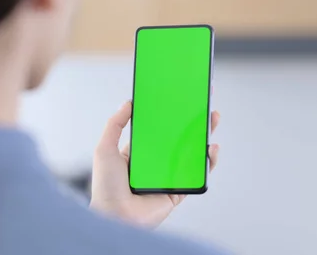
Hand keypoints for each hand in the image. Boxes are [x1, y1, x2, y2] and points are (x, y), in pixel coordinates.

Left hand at [90, 101, 219, 227]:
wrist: (115, 217)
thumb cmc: (105, 187)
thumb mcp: (104, 149)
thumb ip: (114, 124)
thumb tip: (128, 102)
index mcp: (138, 152)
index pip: (158, 129)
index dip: (169, 114)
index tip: (179, 99)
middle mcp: (155, 163)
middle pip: (178, 139)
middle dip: (192, 122)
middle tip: (202, 104)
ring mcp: (168, 176)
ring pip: (191, 154)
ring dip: (204, 138)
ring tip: (212, 119)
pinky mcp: (178, 191)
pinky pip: (196, 175)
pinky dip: (207, 163)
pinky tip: (211, 149)